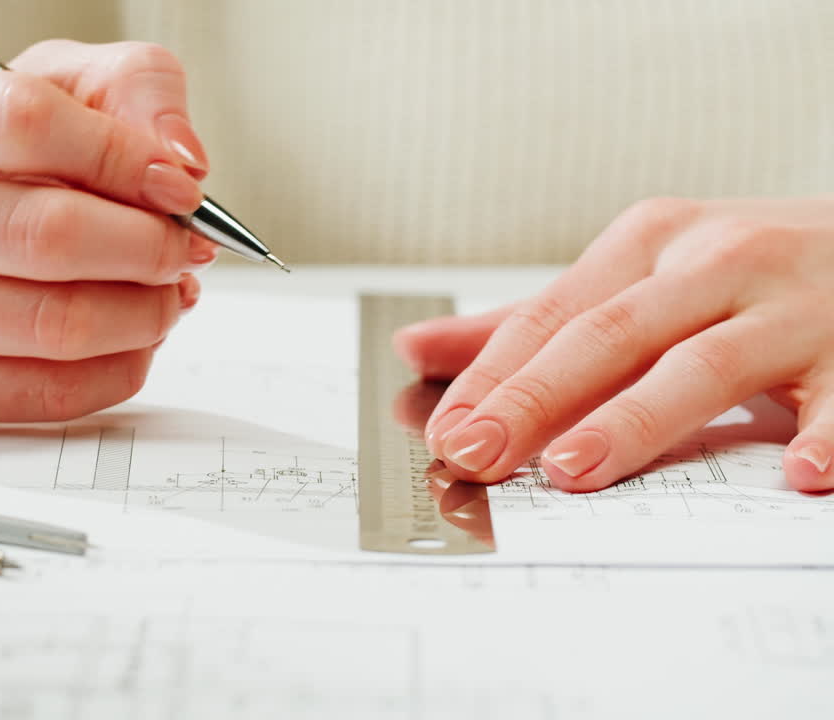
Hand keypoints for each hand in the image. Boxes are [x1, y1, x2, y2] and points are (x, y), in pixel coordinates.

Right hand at [0, 41, 218, 421]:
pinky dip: (122, 365)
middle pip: (47, 236)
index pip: (28, 124)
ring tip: (165, 290)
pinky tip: (128, 336)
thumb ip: (129, 88)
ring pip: (58, 326)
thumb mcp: (47, 86)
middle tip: (184, 247)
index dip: (126, 158)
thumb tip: (181, 161)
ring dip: (146, 312)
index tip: (178, 185)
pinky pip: (53, 393)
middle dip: (149, 247)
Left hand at [394, 196, 833, 492]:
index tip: (446, 431)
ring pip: (701, 363)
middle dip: (534, 398)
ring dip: (635, 418)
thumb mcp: (642, 276)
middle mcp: (714, 262)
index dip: (492, 376)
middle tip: (478, 453)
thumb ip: (536, 322)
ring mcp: (792, 303)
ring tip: (574, 467)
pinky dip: (827, 433)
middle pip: (608, 335)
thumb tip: (417, 349)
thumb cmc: (749, 273)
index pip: (552, 315)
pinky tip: (798, 474)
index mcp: (650, 243)